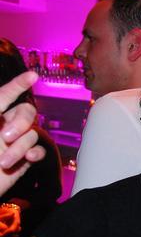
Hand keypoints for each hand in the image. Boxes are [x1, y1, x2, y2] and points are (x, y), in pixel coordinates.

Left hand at [0, 72, 45, 194]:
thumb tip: (3, 100)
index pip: (5, 95)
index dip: (19, 84)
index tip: (33, 75)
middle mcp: (4, 127)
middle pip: (27, 112)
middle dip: (20, 122)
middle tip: (6, 137)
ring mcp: (16, 143)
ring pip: (32, 134)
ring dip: (19, 147)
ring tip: (3, 161)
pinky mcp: (25, 160)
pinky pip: (39, 150)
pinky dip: (34, 154)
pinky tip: (27, 160)